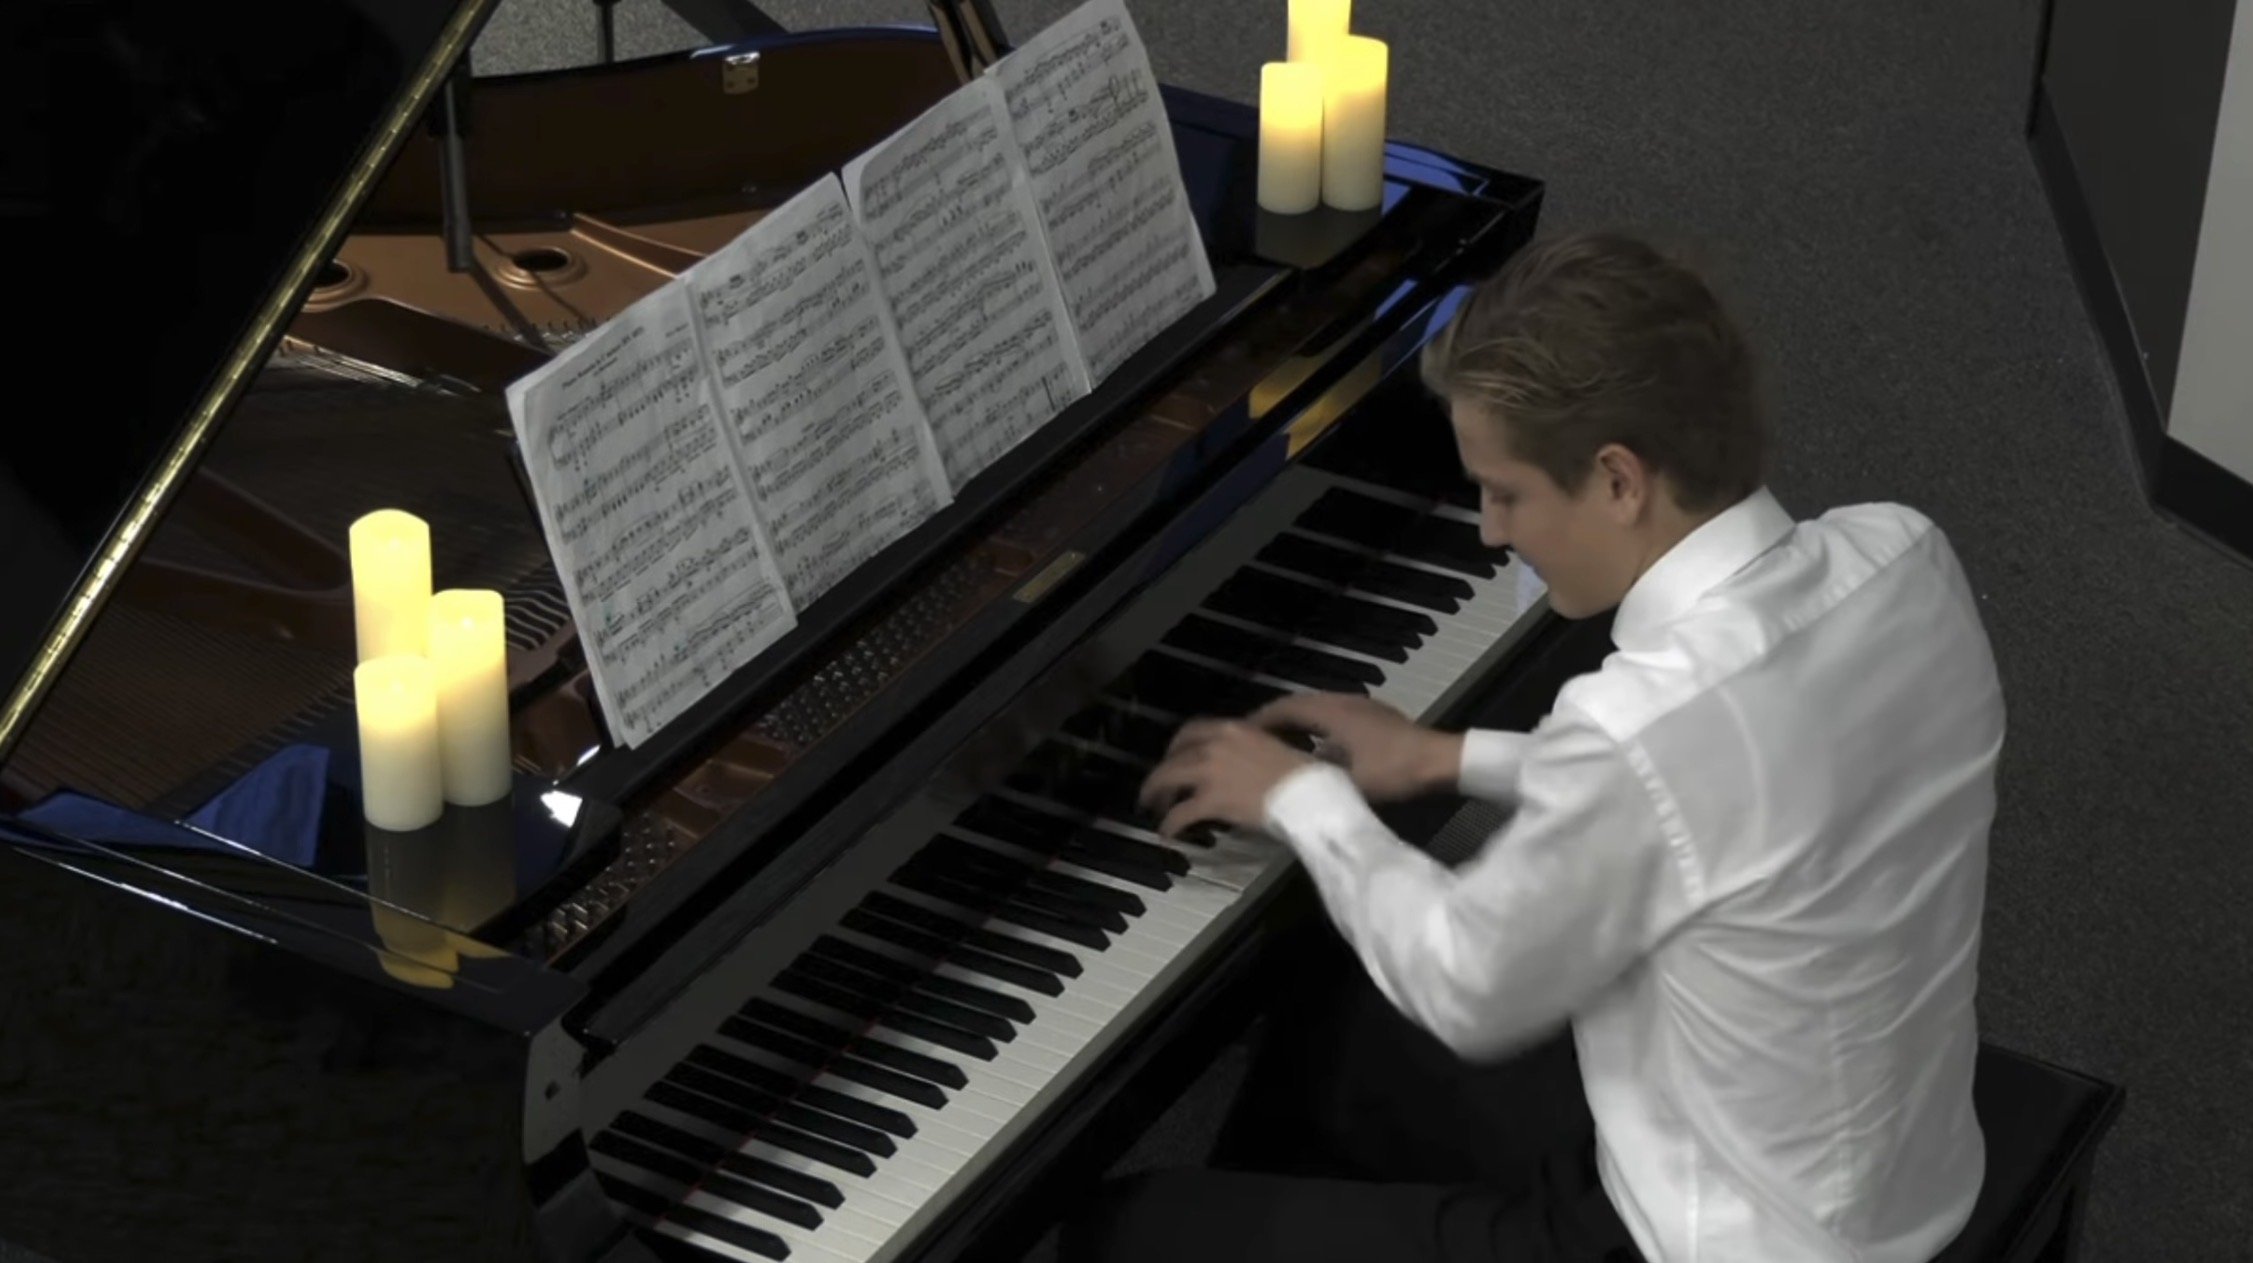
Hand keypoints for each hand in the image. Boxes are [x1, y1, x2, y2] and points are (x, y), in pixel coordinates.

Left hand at [1137, 718, 1317, 839]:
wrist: (1309, 793)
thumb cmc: (1299, 773)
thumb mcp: (1269, 747)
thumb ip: (1245, 750)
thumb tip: (1232, 763)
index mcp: (1232, 728)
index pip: (1191, 730)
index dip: (1176, 746)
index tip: (1173, 757)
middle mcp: (1215, 744)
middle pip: (1174, 755)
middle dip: (1161, 772)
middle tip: (1158, 787)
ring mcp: (1210, 771)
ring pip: (1168, 778)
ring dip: (1157, 793)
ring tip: (1156, 808)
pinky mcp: (1211, 800)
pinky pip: (1180, 812)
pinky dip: (1169, 824)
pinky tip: (1167, 833)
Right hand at [1246, 692, 1461, 802]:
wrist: (1440, 760)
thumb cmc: (1394, 771)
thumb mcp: (1345, 782)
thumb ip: (1310, 777)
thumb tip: (1278, 780)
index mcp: (1331, 712)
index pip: (1284, 709)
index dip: (1259, 722)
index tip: (1239, 734)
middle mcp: (1342, 701)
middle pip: (1298, 705)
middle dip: (1274, 721)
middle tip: (1253, 740)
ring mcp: (1361, 706)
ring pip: (1317, 709)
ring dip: (1297, 724)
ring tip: (1280, 745)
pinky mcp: (1375, 716)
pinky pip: (1334, 716)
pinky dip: (1317, 728)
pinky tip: (1317, 749)